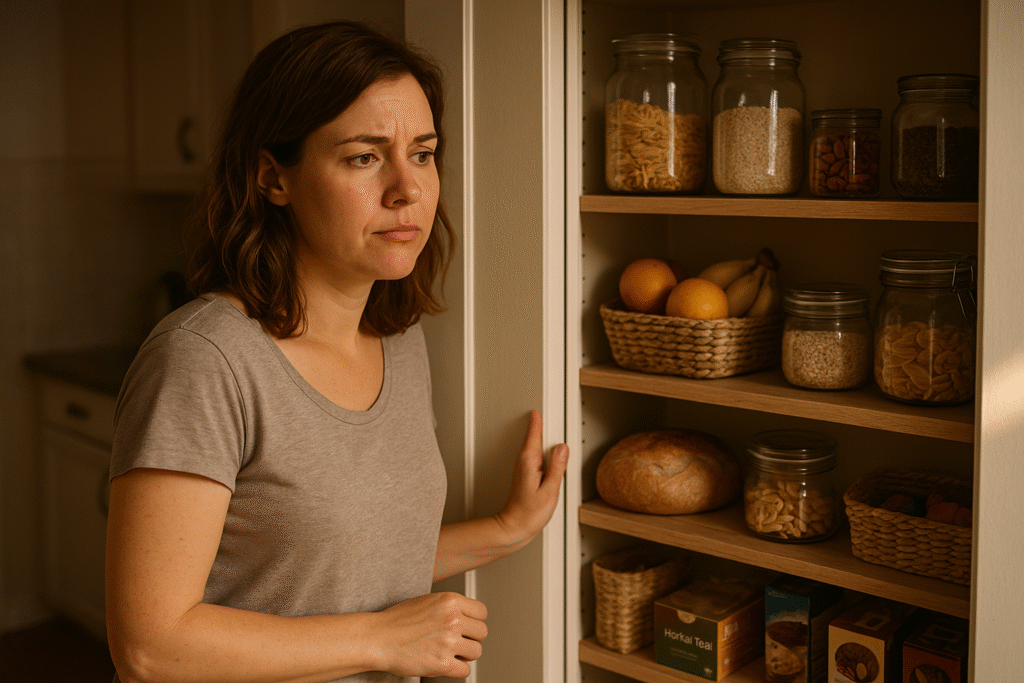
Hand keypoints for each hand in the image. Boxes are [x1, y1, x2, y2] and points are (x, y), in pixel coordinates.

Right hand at [374, 592, 487, 678]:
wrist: (378, 638)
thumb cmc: (397, 621)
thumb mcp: (427, 601)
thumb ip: (449, 607)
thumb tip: (467, 616)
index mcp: (450, 601)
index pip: (482, 612)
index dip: (474, 621)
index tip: (467, 626)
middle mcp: (452, 619)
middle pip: (482, 632)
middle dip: (470, 638)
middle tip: (456, 641)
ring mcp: (448, 642)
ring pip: (476, 651)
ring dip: (465, 654)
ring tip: (448, 652)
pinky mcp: (442, 663)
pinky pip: (466, 670)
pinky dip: (457, 669)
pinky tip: (445, 663)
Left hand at [494, 410, 569, 549]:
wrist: (515, 527)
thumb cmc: (530, 513)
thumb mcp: (549, 490)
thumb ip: (557, 467)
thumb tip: (562, 448)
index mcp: (529, 462)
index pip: (533, 435)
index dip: (538, 421)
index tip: (540, 410)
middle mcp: (523, 462)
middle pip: (532, 437)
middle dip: (539, 425)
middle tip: (546, 413)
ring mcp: (523, 468)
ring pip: (533, 445)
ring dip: (539, 436)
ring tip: (548, 426)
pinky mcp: (525, 474)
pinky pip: (534, 455)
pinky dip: (540, 448)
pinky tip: (548, 451)